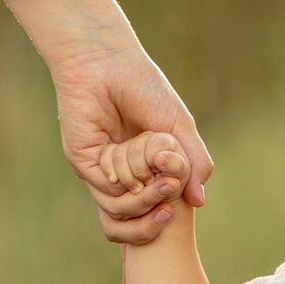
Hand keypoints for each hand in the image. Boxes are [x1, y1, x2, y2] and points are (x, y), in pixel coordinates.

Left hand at [6, 0, 212, 243]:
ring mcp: (102, 171)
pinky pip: (105, 192)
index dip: (169, 214)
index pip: (155, 206)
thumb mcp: (179, 128)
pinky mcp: (85, 163)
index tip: (185, 206)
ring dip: (145, 203)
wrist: (108, 62)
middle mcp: (122, 174)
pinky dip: (127, 188)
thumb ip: (193, 163)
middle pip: (134, 218)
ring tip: (165, 186)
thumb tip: (199, 202)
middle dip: (154, 220)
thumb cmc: (145, 88)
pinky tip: (141, 170)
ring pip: (120, 211)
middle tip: (173, 204)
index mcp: (144, 168)